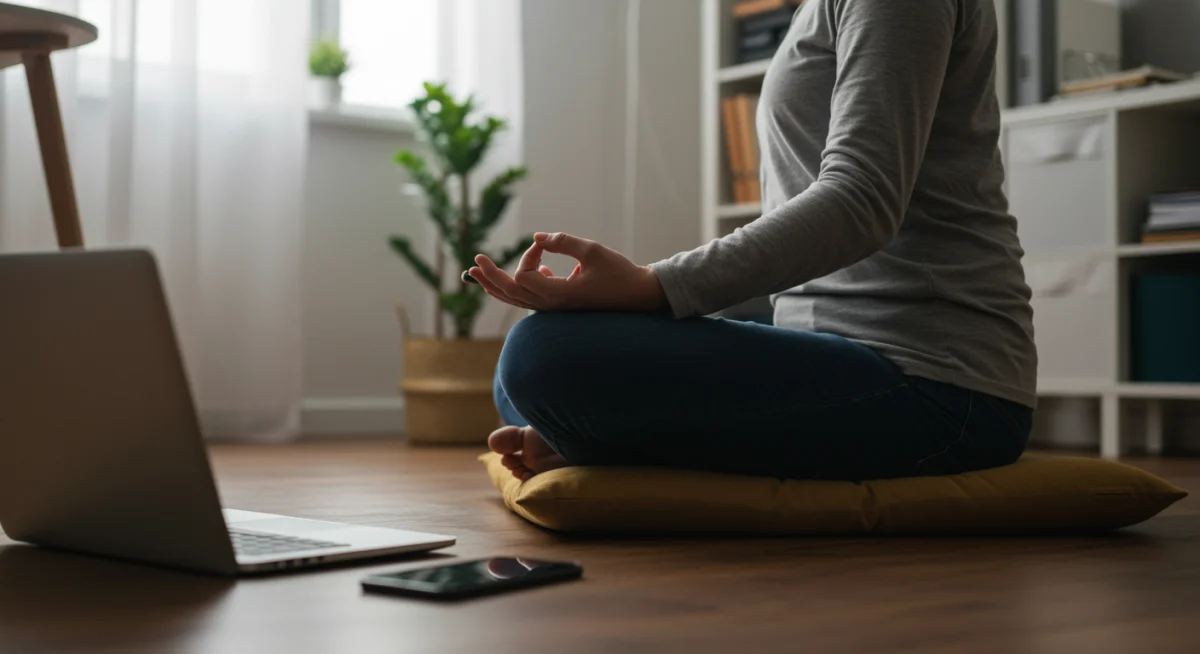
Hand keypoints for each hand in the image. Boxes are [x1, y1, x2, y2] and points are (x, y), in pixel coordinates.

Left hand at [468, 232, 667, 312]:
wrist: (638, 295)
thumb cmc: (618, 273)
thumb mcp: (592, 251)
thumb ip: (563, 242)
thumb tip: (536, 236)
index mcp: (558, 295)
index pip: (523, 276)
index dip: (527, 255)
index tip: (544, 243)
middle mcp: (552, 305)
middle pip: (510, 293)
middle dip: (490, 275)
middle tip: (474, 261)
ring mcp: (555, 308)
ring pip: (516, 299)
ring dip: (497, 284)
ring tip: (479, 274)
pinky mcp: (560, 305)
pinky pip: (530, 300)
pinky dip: (518, 288)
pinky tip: (532, 270)